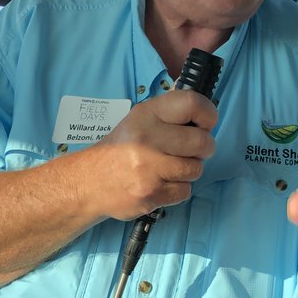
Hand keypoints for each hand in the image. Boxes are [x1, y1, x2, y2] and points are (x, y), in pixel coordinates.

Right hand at [87, 90, 217, 220]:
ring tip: (169, 168)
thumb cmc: (121, 149)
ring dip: (189, 171)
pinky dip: (177, 189)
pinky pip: (185, 191)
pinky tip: (161, 183)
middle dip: (203, 149)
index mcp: (147, 114)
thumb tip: (206, 120)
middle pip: (202, 142)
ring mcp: (148, 168)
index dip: (208, 114)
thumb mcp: (139, 120)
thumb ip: (170, 116)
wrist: (89, 182)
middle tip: (191, 151)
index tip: (206, 124)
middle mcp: (147, 137)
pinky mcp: (150, 194)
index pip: (192, 103)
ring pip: (196, 169)